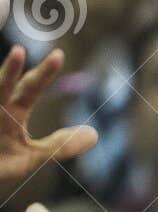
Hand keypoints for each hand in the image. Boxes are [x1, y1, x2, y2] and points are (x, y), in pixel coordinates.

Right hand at [0, 47, 96, 191]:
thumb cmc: (0, 161)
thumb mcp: (33, 156)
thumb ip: (61, 145)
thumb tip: (95, 134)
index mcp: (12, 111)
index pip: (30, 88)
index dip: (44, 73)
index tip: (59, 54)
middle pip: (2, 86)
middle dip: (9, 71)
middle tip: (20, 51)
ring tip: (9, 62)